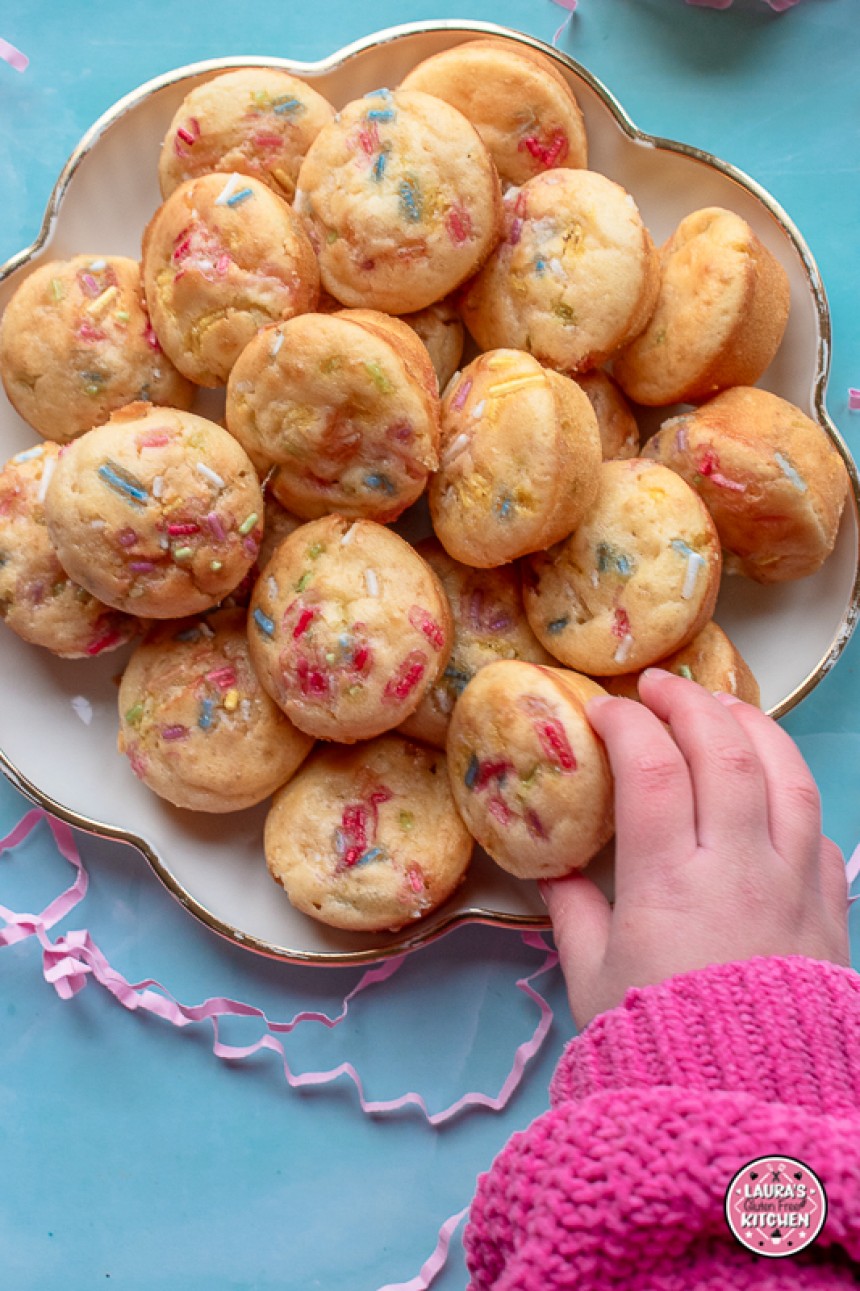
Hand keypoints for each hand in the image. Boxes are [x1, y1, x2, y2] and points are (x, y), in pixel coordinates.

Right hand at [542, 670, 849, 1029]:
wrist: (745, 1110)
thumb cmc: (657, 1047)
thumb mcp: (593, 980)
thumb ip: (575, 914)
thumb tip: (554, 871)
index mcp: (671, 884)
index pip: (653, 770)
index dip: (626, 725)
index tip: (601, 709)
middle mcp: (741, 870)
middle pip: (726, 752)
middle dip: (689, 703)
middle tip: (657, 687)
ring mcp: (796, 886)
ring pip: (788, 775)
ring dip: (753, 727)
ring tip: (723, 708)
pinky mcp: (831, 910)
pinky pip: (821, 830)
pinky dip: (794, 794)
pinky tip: (771, 789)